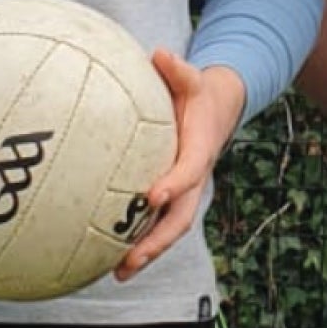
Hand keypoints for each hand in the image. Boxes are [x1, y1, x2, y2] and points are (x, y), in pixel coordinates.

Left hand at [115, 53, 246, 279]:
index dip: (173, 185)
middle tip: (132, 257)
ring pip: (168, 229)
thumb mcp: (193, 79)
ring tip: (119, 272)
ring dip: (147, 253)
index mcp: (199, 151)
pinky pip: (156, 224)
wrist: (217, 112)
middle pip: (180, 218)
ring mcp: (183, 193)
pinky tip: (109, 258)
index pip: (188, 172)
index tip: (152, 196)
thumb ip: (178, 69)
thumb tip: (160, 54)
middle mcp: (193, 179)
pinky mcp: (171, 198)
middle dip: (158, 241)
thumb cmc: (197, 94)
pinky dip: (138, 243)